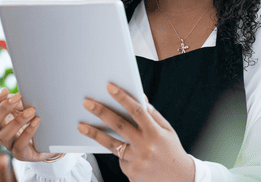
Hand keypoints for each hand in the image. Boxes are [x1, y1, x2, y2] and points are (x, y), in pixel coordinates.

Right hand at [0, 88, 63, 162]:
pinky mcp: (20, 154)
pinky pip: (19, 146)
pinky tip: (36, 122)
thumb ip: (19, 101)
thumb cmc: (33, 121)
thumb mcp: (25, 108)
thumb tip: (16, 94)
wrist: (47, 143)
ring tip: (32, 110)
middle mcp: (0, 132)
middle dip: (2, 108)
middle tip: (18, 97)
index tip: (5, 90)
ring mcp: (9, 144)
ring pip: (3, 135)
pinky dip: (27, 132)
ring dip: (17, 120)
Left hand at [78, 82, 194, 181]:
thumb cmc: (171, 151)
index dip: (123, 97)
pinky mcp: (130, 172)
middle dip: (101, 112)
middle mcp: (145, 146)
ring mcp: (136, 160)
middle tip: (87, 102)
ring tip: (81, 125)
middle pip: (119, 125)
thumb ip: (153, 115)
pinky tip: (129, 154)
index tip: (110, 87)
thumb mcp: (167, 130)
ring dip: (94, 133)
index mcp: (156, 132)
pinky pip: (119, 158)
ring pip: (111, 144)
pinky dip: (120, 153)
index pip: (137, 111)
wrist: (178, 179)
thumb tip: (140, 98)